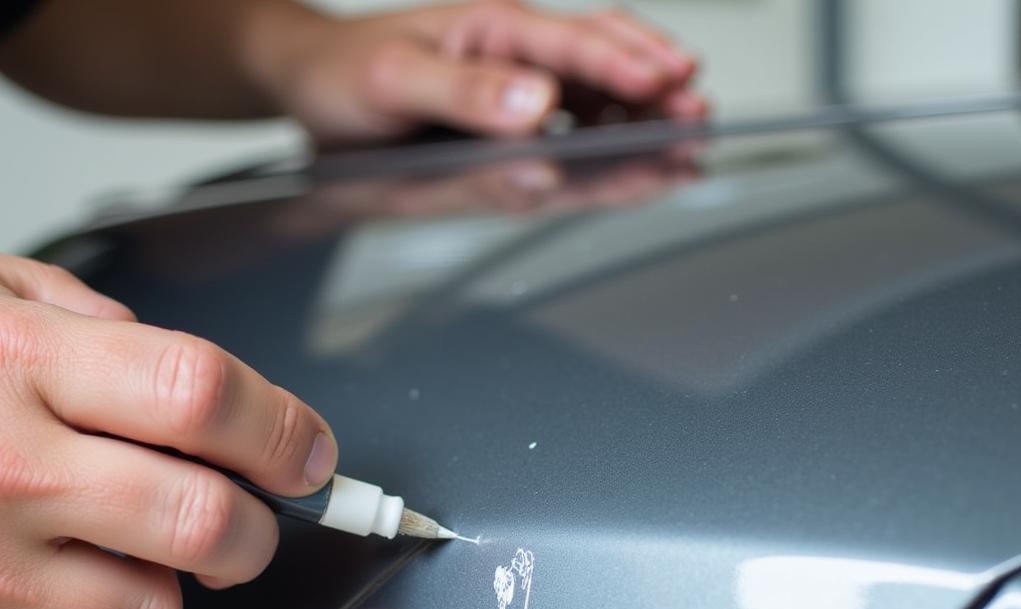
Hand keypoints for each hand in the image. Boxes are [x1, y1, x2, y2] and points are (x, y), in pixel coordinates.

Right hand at [0, 255, 337, 608]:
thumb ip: (79, 323)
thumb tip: (177, 373)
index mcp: (17, 366)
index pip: (204, 396)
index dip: (282, 429)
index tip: (309, 454)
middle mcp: (4, 472)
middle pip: (207, 526)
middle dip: (253, 532)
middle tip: (246, 519)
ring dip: (158, 588)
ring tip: (111, 548)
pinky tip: (31, 588)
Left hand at [250, 0, 704, 141]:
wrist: (315, 91)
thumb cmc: (347, 75)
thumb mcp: (395, 78)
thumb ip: (466, 92)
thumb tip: (537, 105)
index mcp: (493, 28)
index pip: (575, 43)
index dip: (625, 64)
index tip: (671, 82)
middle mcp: (515, 57)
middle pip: (603, 62)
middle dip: (656, 87)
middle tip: (699, 114)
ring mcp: (517, 91)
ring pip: (595, 100)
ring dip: (640, 122)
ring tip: (681, 145)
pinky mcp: (510, 125)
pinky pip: (568, 132)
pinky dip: (603, 147)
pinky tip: (628, 163)